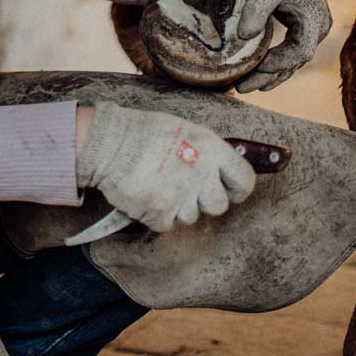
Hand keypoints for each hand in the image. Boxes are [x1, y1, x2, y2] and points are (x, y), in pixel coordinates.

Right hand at [75, 101, 256, 230]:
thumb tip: (222, 168)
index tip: (229, 190)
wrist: (110, 143)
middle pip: (219, 206)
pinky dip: (156, 214)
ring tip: (160, 186)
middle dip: (204, 201)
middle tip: (186, 188)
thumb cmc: (146, 132)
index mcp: (212, 151)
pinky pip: (167, 224)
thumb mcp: (186, 130)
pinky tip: (147, 194)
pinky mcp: (161, 214)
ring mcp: (182, 197)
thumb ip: (208, 151)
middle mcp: (202, 176)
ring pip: (191, 217)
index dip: (237, 189)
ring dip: (178, 208)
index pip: (245, 181)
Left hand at [233, 0, 332, 92]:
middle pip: (295, 61)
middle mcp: (318, 27)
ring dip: (271, 74)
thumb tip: (245, 37)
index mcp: (315, 18)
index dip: (278, 63)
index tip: (255, 68)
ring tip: (245, 86)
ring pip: (293, 59)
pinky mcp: (302, 26)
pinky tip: (257, 72)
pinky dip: (275, 62)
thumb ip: (256, 10)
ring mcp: (312, 28)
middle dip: (269, 76)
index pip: (300, 52)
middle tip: (242, 88)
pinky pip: (290, 50)